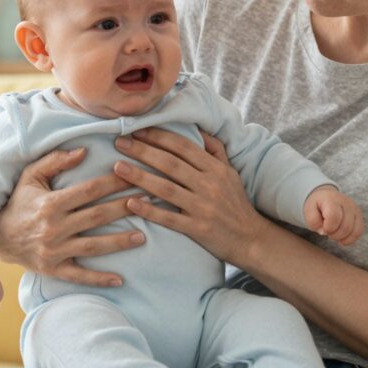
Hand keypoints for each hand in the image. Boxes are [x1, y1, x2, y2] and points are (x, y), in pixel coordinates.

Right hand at [0, 147, 145, 286]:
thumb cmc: (20, 202)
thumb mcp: (31, 176)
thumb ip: (55, 161)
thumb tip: (83, 151)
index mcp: (50, 203)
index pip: (89, 191)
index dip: (113, 182)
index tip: (135, 174)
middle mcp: (53, 228)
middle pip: (96, 217)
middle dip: (124, 208)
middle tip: (149, 201)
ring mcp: (55, 251)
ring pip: (93, 247)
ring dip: (119, 242)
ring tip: (143, 237)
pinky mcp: (54, 269)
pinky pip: (79, 276)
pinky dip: (99, 280)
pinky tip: (120, 280)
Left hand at [112, 129, 272, 266]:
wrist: (250, 238)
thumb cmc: (236, 203)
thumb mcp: (231, 172)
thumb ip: (215, 150)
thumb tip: (199, 128)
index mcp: (215, 168)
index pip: (183, 147)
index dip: (159, 136)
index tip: (138, 129)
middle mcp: (209, 185)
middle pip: (171, 164)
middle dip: (143, 151)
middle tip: (120, 142)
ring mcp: (203, 207)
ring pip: (166, 188)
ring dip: (140, 177)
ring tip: (117, 168)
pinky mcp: (197, 228)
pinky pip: (169, 218)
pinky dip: (150, 210)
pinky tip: (130, 203)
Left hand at [303, 186, 363, 245]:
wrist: (326, 196)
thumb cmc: (317, 205)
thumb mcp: (309, 210)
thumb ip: (313, 221)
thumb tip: (324, 232)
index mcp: (332, 199)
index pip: (334, 217)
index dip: (328, 227)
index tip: (323, 228)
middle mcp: (346, 202)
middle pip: (345, 226)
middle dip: (334, 235)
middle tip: (327, 232)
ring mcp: (354, 209)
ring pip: (353, 231)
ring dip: (342, 237)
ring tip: (334, 234)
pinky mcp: (359, 215)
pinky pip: (358, 232)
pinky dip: (350, 239)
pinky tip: (341, 238)